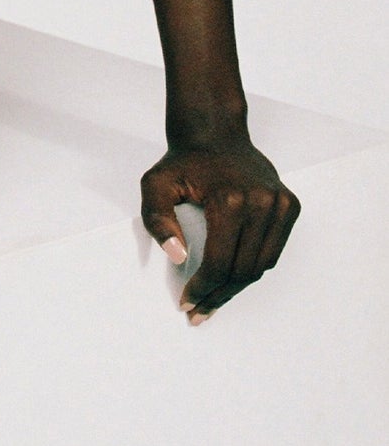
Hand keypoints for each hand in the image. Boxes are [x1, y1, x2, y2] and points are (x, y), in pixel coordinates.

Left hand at [141, 134, 300, 321]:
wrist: (214, 132)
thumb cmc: (182, 161)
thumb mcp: (155, 184)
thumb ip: (157, 220)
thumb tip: (178, 257)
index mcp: (230, 199)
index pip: (220, 263)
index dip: (203, 289)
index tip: (186, 304)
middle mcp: (261, 202)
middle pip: (242, 270)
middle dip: (218, 296)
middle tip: (199, 312)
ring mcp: (280, 203)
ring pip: (260, 266)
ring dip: (236, 288)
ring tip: (214, 300)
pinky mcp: (290, 204)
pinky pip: (273, 251)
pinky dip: (253, 267)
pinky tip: (232, 276)